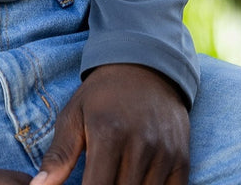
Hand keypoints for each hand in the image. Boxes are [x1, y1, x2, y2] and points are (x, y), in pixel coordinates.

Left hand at [29, 63, 189, 184]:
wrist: (145, 66)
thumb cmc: (102, 95)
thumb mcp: (74, 115)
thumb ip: (58, 156)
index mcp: (108, 134)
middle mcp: (141, 145)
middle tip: (96, 179)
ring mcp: (165, 154)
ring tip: (114, 178)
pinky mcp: (182, 160)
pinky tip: (136, 181)